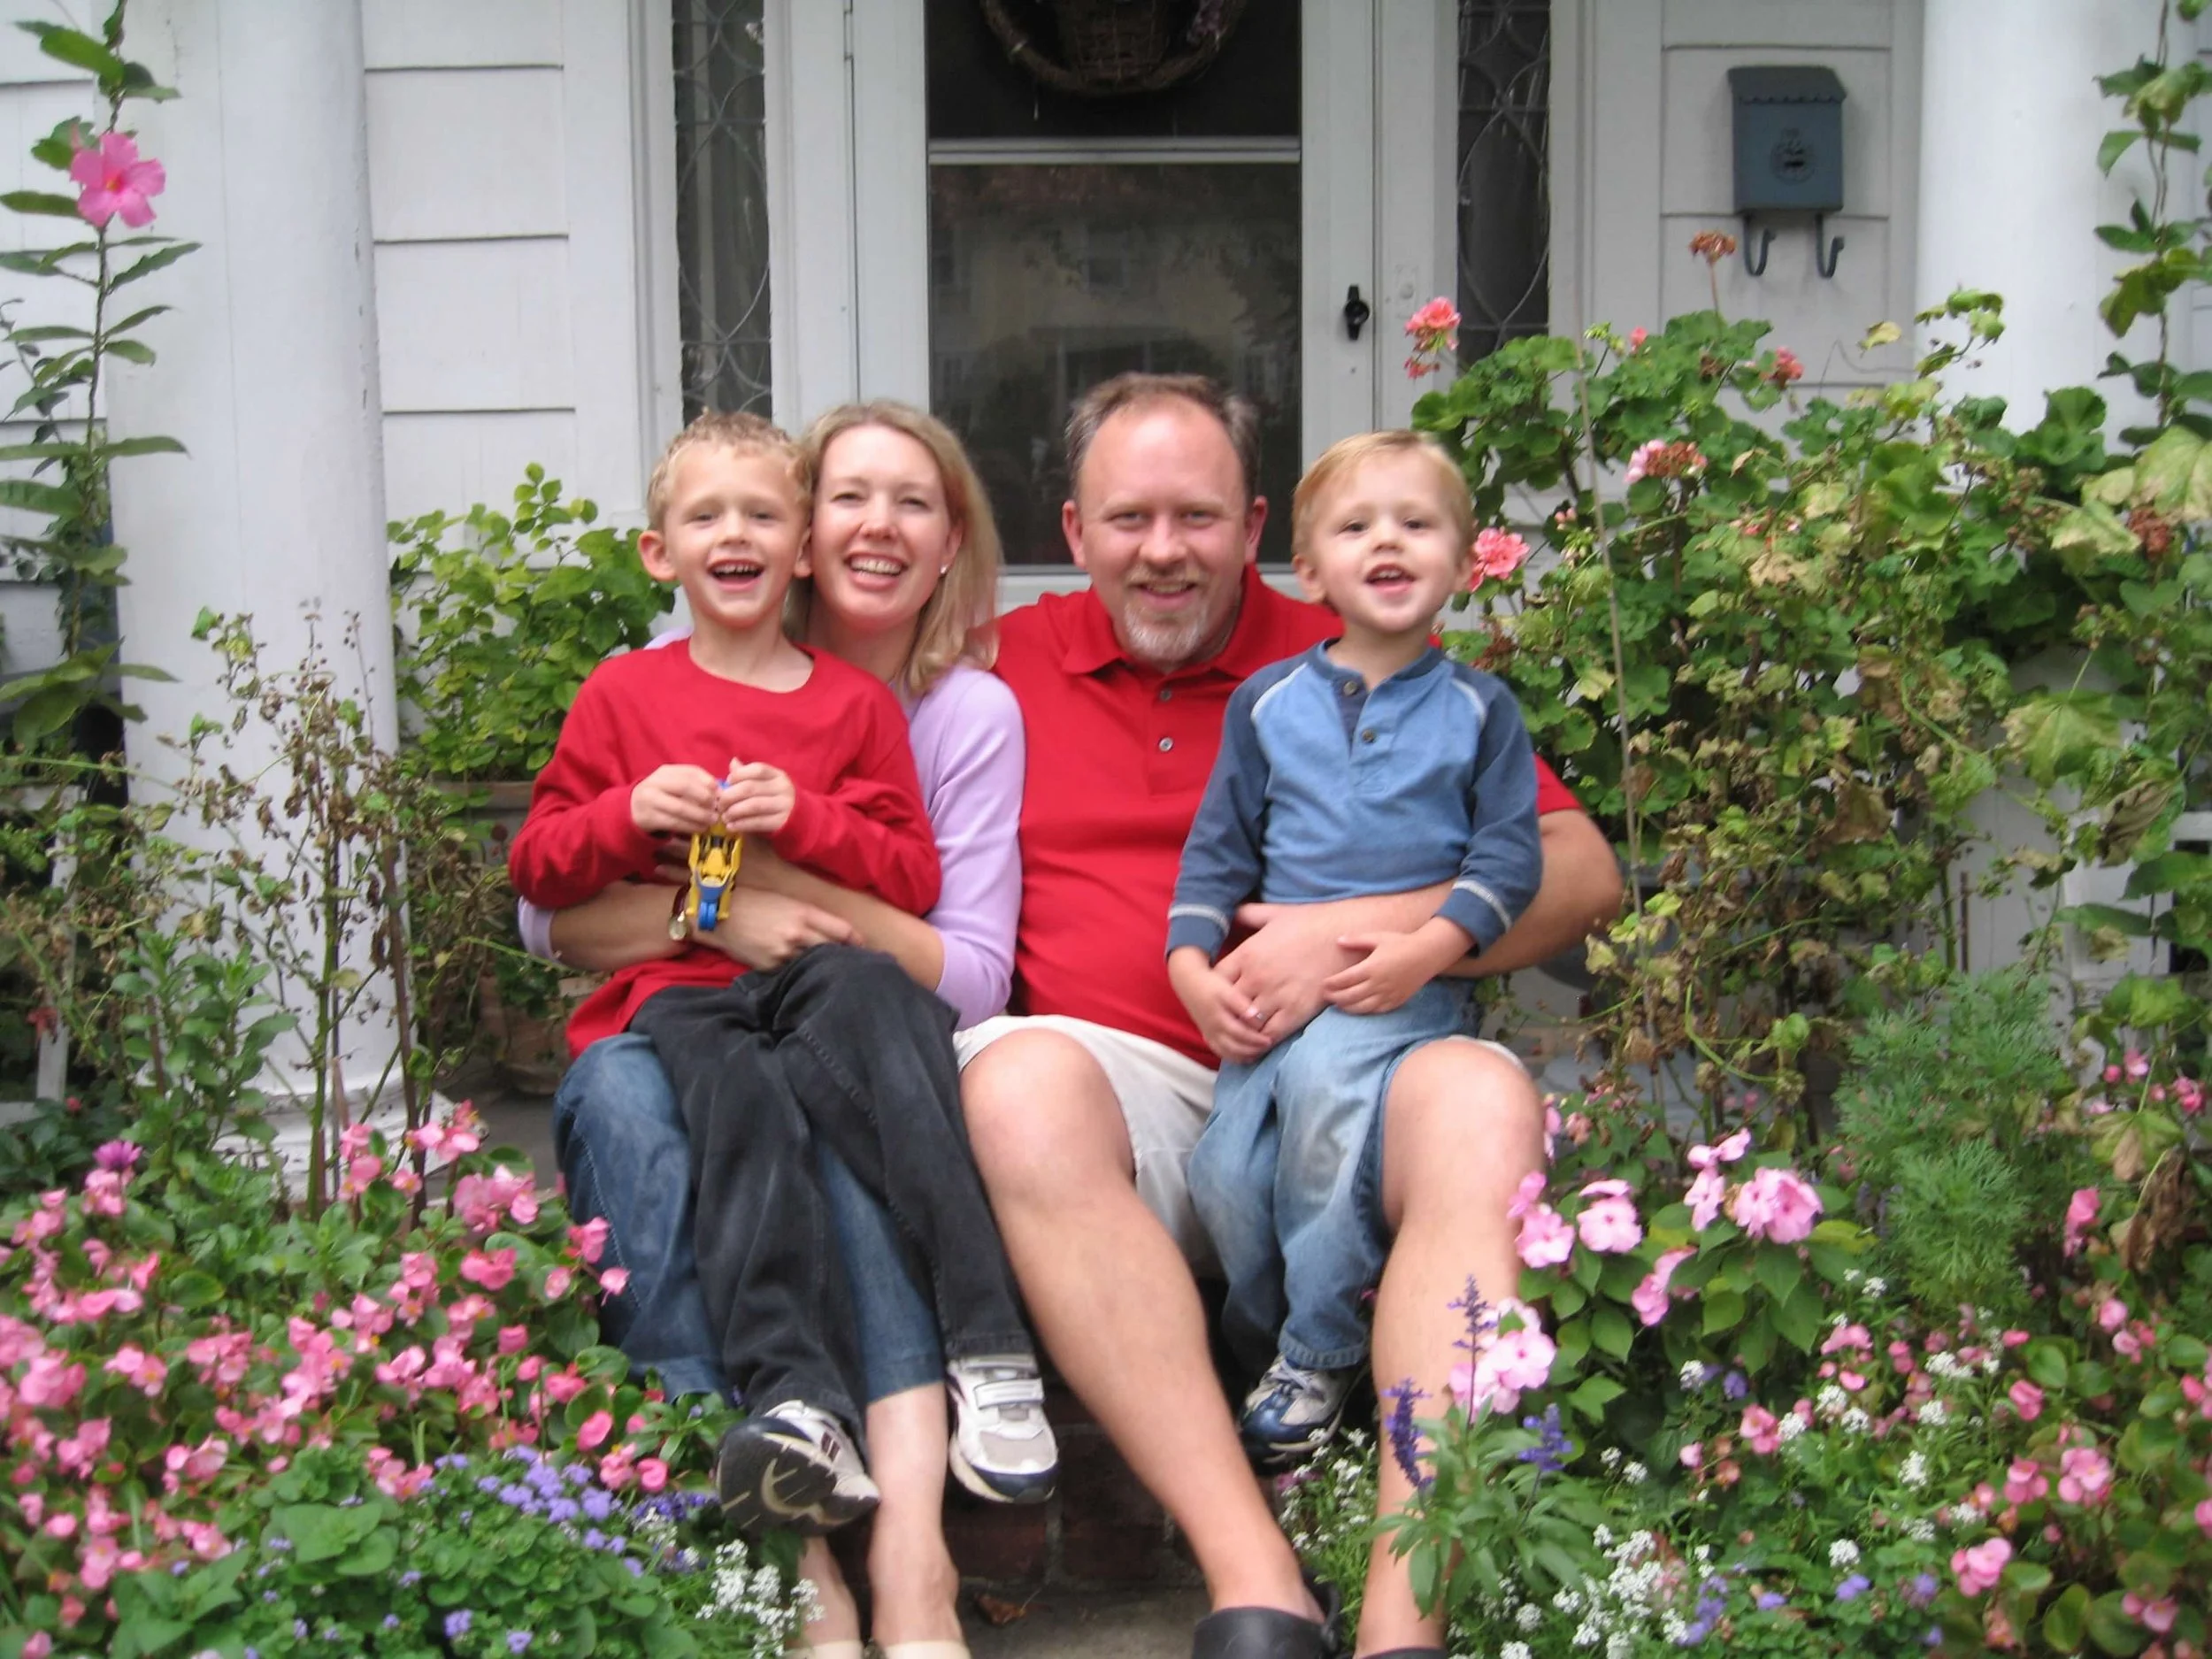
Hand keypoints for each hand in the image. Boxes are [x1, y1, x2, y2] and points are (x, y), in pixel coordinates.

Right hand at [631, 764, 722, 835]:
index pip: (691, 771)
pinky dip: (690, 826)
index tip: (721, 793)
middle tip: (717, 809)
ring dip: (700, 815)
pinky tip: (701, 828)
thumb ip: (695, 785)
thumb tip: (721, 792)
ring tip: (712, 821)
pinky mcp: (649, 817)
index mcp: (666, 771)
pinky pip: (674, 822)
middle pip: (685, 786)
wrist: (632, 810)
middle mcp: (656, 782)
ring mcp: (650, 800)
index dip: (709, 782)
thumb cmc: (662, 796)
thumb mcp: (674, 785)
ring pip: (680, 807)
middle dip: (705, 798)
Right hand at [705, 887, 861, 970]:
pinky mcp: (770, 967)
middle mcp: (798, 933)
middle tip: (855, 964)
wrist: (718, 914)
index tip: (864, 947)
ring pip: (814, 964)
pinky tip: (804, 978)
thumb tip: (832, 934)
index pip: (842, 931)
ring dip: (823, 968)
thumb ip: (810, 918)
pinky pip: (792, 973)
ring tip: (833, 974)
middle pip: (833, 951)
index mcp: (804, 913)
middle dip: (845, 958)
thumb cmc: (753, 903)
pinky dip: (800, 974)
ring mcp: (784, 953)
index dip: (857, 941)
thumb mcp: (786, 902)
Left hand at [718, 760, 795, 835]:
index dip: (739, 774)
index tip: (727, 782)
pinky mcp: (781, 822)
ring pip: (753, 806)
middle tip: (719, 804)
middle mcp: (782, 788)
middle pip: (750, 788)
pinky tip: (731, 826)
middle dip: (730, 796)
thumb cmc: (776, 798)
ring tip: (724, 817)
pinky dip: (741, 824)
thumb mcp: (766, 783)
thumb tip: (732, 762)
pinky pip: (757, 822)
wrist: (800, 819)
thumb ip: (748, 774)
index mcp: (777, 775)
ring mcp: (783, 805)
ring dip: (734, 811)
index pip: (757, 769)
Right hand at [1168, 947, 1274, 1063]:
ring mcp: (1209, 1034)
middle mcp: (1213, 1030)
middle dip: (1252, 1050)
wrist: (1188, 983)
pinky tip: (1244, 1057)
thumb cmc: (1210, 983)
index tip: (1270, 1040)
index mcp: (1219, 1018)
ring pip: (1227, 1052)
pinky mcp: (1207, 1035)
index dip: (1255, 1040)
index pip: (1240, 1034)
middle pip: (1234, 1047)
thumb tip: (1255, 1016)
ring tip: (1258, 1054)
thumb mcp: (1226, 990)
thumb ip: (1240, 1004)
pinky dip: (1232, 1056)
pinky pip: (1220, 1051)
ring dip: (1243, 1056)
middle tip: (1267, 1047)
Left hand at [1215, 900, 1367, 1037]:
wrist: (1345, 935)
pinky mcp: (1296, 1011)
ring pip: (1246, 1024)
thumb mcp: (1275, 913)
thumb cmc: (1311, 921)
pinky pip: (1269, 1035)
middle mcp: (1257, 977)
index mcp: (1247, 953)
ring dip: (1246, 1028)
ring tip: (1248, 1030)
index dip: (1217, 989)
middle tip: (1233, 1016)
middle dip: (1228, 1012)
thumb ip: (1250, 914)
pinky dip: (1264, 1039)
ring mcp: (1275, 996)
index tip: (1225, 992)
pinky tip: (1266, 1036)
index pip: (1216, 980)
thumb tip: (1233, 910)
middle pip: (1227, 1006)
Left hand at [1321, 920, 1471, 1014]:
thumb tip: (1337, 941)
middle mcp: (1378, 984)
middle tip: (1325, 996)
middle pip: (1349, 996)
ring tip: (1337, 1004)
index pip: (1344, 980)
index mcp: (1371, 967)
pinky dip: (1363, 1011)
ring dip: (1346, 1007)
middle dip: (1334, 997)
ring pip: (1361, 1007)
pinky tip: (1356, 1008)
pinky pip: (1376, 1011)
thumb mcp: (1378, 937)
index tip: (1323, 984)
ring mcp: (1388, 994)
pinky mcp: (1396, 1001)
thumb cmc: (1401, 943)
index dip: (1331, 984)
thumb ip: (1356, 940)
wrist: (1427, 954)